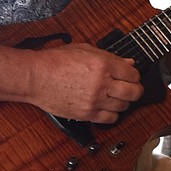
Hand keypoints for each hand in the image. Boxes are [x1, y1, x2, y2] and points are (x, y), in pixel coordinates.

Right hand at [27, 42, 142, 123]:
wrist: (36, 77)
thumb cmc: (55, 61)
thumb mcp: (85, 50)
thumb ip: (109, 57)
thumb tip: (128, 64)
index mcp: (103, 64)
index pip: (133, 74)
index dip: (134, 76)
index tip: (130, 77)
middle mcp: (102, 83)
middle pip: (134, 93)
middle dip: (134, 90)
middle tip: (129, 89)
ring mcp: (95, 101)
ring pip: (123, 107)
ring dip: (122, 102)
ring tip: (114, 97)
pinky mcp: (87, 114)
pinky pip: (110, 119)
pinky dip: (111, 114)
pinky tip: (105, 107)